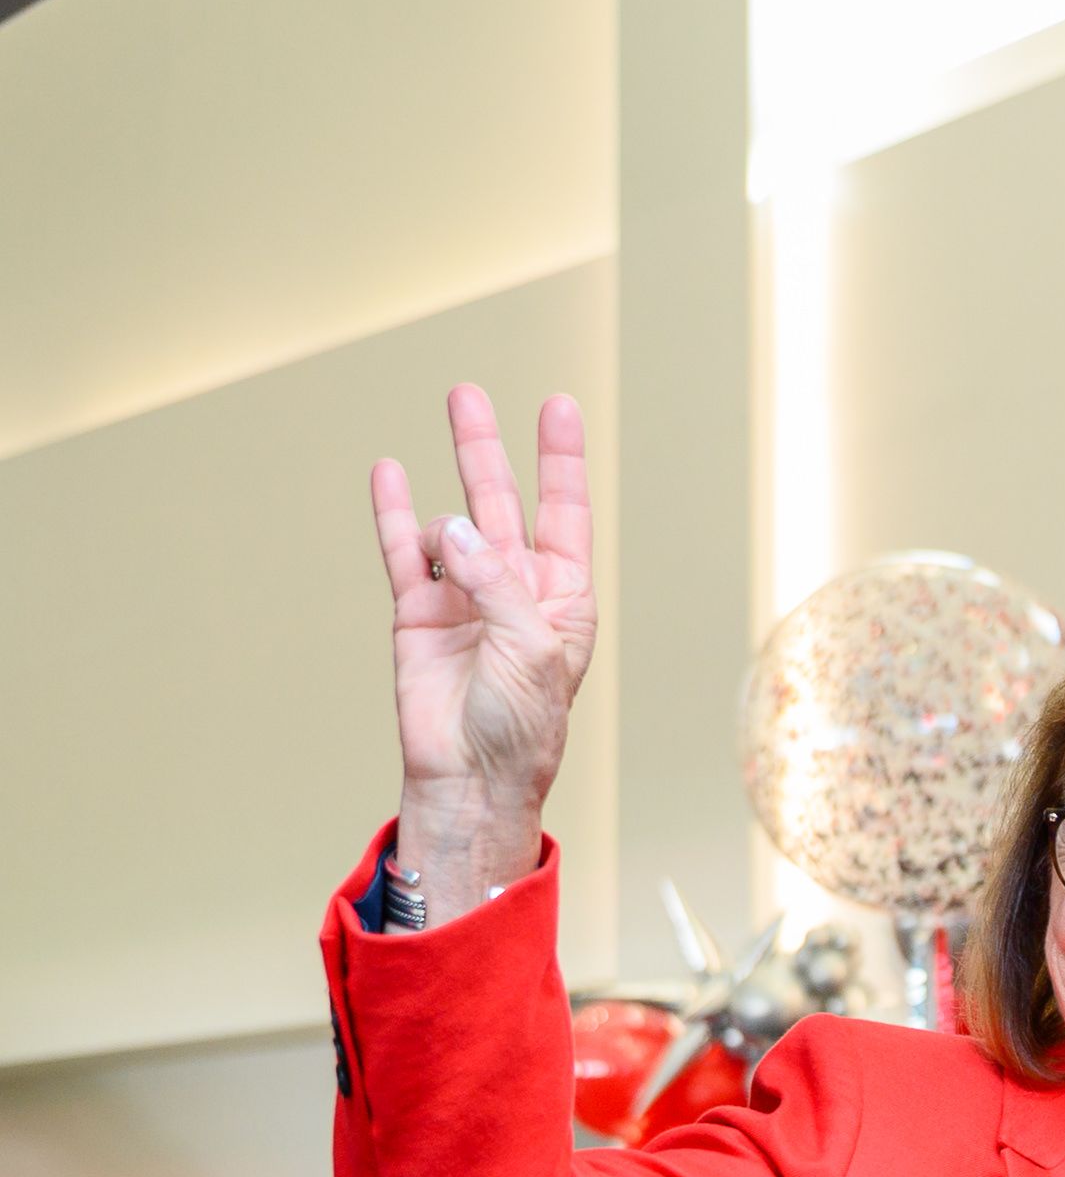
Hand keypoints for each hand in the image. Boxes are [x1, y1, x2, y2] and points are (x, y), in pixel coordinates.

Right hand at [370, 387, 595, 919]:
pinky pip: (404, 553)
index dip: (561, 460)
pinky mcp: (418, 616)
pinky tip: (388, 474)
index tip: (559, 405)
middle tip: (467, 396)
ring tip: (448, 462)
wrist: (469, 781)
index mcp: (560, 600)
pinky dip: (394, 514)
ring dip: (448, 499)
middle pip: (501, 502)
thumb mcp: (531, 648)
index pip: (564, 514)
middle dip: (486, 450)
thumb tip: (450, 527)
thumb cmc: (520, 728)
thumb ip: (495, 581)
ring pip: (451, 525)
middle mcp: (513, 591)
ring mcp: (463, 600)